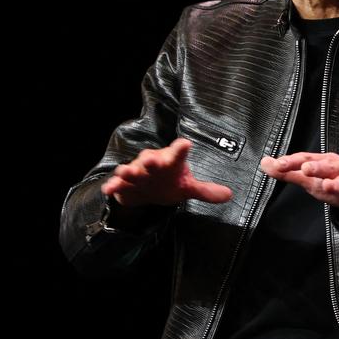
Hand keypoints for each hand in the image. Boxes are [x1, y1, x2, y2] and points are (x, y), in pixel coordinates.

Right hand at [101, 138, 233, 207]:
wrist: (146, 191)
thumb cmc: (169, 183)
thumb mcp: (188, 188)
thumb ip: (206, 191)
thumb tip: (229, 195)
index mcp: (171, 162)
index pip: (178, 153)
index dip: (181, 149)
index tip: (185, 143)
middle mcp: (153, 164)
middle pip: (151, 159)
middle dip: (151, 160)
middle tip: (151, 161)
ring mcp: (137, 173)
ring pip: (131, 170)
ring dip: (128, 171)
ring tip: (125, 173)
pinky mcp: (125, 184)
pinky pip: (118, 184)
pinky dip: (114, 186)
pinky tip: (109, 189)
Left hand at [260, 152, 338, 222]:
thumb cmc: (338, 184)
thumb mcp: (312, 179)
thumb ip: (289, 173)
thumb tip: (266, 164)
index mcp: (326, 163)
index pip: (307, 159)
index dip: (293, 162)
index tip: (279, 164)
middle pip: (329, 166)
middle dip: (318, 167)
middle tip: (306, 169)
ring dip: (338, 183)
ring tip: (329, 185)